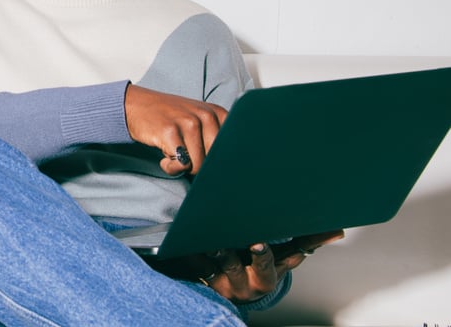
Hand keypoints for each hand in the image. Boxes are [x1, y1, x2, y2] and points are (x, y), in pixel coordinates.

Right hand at [123, 84, 227, 174]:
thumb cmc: (169, 119)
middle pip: (215, 161)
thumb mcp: (198, 120)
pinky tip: (163, 156)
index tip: (203, 156)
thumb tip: (225, 171)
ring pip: (198, 165)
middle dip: (199, 165)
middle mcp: (206, 115)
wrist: (135, 105)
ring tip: (172, 151)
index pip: (232, 151)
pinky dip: (170, 167)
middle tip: (184, 153)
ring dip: (182, 166)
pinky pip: (180, 165)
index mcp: (218, 113)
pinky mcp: (170, 131)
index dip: (217, 162)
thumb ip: (214, 139)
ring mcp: (188, 122)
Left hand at [196, 230, 343, 302]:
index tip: (298, 252)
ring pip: (230, 265)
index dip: (293, 259)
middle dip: (261, 256)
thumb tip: (338, 231)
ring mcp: (232, 279)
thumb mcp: (281, 260)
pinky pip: (198, 266)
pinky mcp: (207, 276)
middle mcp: (256, 279)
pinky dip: (193, 255)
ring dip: (227, 253)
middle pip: (261, 268)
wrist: (230, 293)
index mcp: (275, 272)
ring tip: (221, 242)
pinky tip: (186, 245)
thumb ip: (306, 243)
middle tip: (257, 244)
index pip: (288, 263)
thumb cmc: (258, 268)